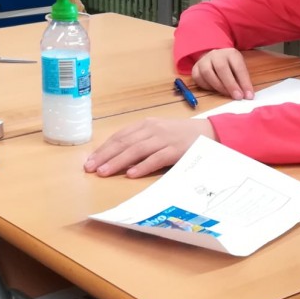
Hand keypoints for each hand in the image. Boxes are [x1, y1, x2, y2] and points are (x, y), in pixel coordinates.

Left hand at [84, 117, 213, 177]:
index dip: (103, 149)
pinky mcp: (176, 150)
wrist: (210, 132)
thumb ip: (141, 143)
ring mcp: (164, 139)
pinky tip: (131, 174)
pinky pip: (156, 158)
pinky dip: (143, 166)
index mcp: (145, 125)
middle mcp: (152, 129)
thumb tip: (118, 159)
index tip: (90, 160)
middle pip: (124, 143)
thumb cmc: (180, 136)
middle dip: (105, 156)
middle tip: (90, 168)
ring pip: (136, 150)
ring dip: (118, 161)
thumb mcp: (158, 134)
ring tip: (104, 172)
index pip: (119, 137)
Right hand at [191, 48, 253, 99]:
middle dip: (230, 85)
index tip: (248, 95)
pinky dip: (206, 87)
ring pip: (207, 73)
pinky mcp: (195, 68)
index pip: (238, 67)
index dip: (244, 82)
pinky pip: (198, 78)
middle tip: (237, 97)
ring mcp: (204, 60)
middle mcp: (216, 55)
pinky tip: (214, 90)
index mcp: (231, 53)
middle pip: (221, 68)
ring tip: (226, 94)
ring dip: (218, 86)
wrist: (215, 58)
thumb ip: (242, 81)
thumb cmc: (230, 66)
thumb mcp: (239, 69)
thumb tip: (246, 95)